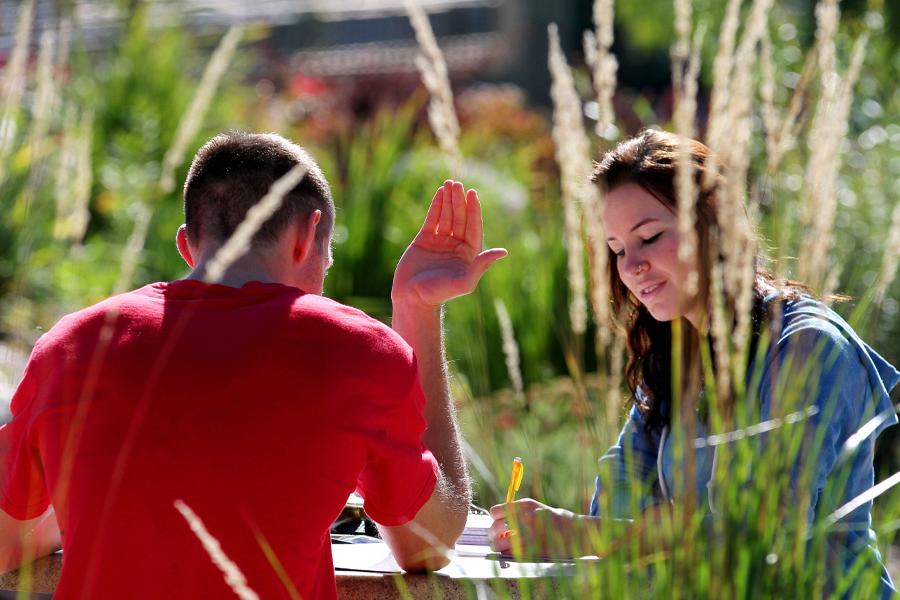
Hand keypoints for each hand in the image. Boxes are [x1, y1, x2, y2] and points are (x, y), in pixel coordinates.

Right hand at [392, 180, 506, 308]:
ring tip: (449, 183)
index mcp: (468, 254)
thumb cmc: (440, 293)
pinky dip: (436, 206)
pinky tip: (439, 193)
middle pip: (460, 218)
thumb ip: (482, 265)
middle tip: (458, 184)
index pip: (473, 227)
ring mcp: (440, 242)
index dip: (473, 210)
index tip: (472, 193)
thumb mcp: (465, 281)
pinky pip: (432, 219)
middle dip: (459, 201)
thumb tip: (503, 252)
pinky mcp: (424, 240)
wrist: (413, 298)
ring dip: (449, 200)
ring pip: (446, 216)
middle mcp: (456, 246)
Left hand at [488, 498, 582, 558]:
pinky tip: (512, 552)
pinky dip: (507, 554)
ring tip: (500, 546)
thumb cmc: (555, 520)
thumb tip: (497, 521)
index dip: (494, 518)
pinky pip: (510, 554)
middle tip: (496, 538)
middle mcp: (526, 519)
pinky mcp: (534, 551)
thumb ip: (518, 512)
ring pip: (499, 543)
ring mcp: (529, 535)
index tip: (498, 521)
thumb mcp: (537, 508)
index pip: (496, 512)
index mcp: (526, 506)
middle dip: (493, 534)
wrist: (577, 532)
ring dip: (497, 546)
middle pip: (495, 528)